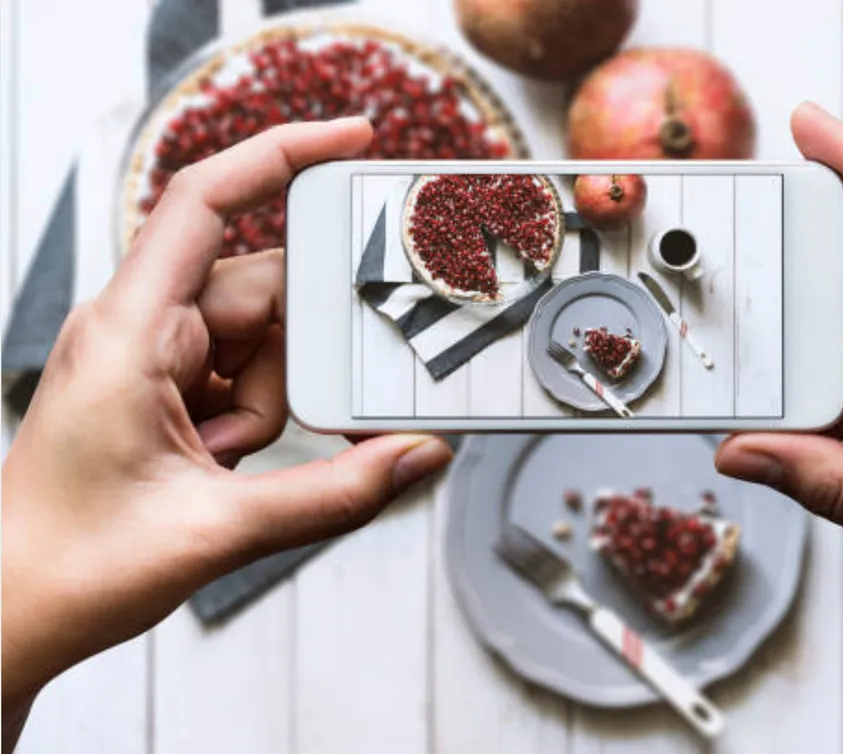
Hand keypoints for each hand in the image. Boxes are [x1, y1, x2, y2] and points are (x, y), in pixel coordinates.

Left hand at [0, 120, 453, 722]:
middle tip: (300, 411)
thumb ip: (332, 494)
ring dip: (275, 402)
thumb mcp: (216, 529)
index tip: (353, 142)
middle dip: (295, 356)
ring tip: (234, 462)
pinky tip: (234, 462)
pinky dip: (265, 414)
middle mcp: (142, 329)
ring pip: (264, 340)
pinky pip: (250, 374)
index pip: (206, 202)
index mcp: (129, 331)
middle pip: (263, 289)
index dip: (280, 154)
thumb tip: (414, 456)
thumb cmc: (67, 561)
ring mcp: (158, 359)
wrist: (19, 609)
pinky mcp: (172, 390)